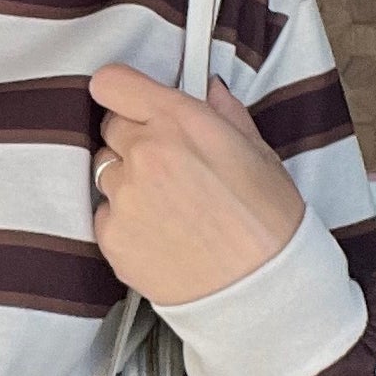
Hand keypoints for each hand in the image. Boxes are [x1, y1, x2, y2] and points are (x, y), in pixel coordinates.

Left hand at [88, 64, 305, 311]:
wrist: (262, 291)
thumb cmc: (270, 223)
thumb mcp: (260, 154)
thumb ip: (224, 114)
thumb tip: (208, 89)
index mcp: (180, 121)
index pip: (113, 83)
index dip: (122, 93)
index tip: (132, 104)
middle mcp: (145, 152)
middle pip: (111, 128)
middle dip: (135, 140)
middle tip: (170, 167)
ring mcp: (124, 196)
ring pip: (106, 172)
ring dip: (129, 183)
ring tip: (171, 208)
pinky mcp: (112, 236)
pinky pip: (105, 214)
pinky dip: (125, 221)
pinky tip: (162, 235)